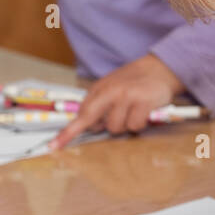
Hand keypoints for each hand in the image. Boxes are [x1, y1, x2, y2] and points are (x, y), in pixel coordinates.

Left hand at [49, 54, 184, 149]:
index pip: (81, 114)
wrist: (160, 68)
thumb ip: (97, 103)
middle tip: (119, 115)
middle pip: (97, 124)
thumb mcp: (111, 86)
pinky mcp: (143, 102)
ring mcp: (127, 97)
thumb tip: (89, 125)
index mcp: (100, 89)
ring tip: (134, 110)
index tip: (54, 146)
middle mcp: (111, 92)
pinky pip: (135, 126)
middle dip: (104, 126)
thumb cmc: (134, 81)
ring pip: (117, 128)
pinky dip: (140, 123)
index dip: (68, 133)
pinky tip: (144, 112)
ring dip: (125, 124)